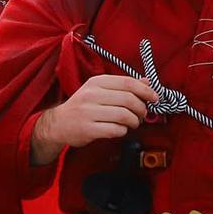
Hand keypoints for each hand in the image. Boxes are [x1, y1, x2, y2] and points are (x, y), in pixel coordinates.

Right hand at [30, 74, 157, 163]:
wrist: (58, 124)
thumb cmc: (83, 107)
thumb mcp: (99, 91)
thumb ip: (122, 86)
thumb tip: (147, 82)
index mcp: (96, 82)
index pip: (127, 83)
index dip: (145, 91)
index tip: (155, 98)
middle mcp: (91, 95)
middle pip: (129, 100)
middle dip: (141, 109)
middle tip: (142, 115)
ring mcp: (88, 112)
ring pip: (124, 115)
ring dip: (134, 121)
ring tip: (132, 123)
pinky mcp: (87, 129)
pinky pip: (115, 130)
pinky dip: (123, 131)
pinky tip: (119, 130)